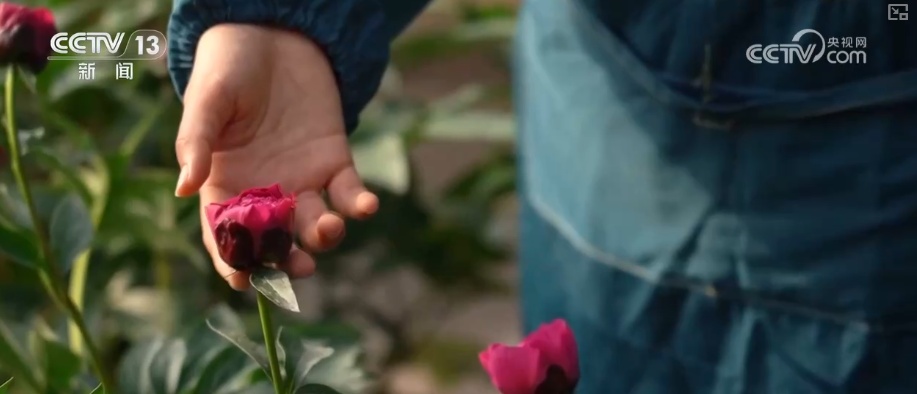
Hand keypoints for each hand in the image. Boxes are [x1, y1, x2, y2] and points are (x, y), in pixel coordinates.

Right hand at [173, 24, 378, 289]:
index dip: (233, 262)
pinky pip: (350, 192)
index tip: (244, 281)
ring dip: (323, 235)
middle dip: (287, 260)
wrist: (271, 35)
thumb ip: (196, 144)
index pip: (226, 237)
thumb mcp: (206, 103)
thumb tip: (183, 189)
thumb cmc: (227, 68)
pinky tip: (367, 206)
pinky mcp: (335, 161)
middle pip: (276, 242)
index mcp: (225, 187)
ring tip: (328, 229)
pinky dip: (360, 204)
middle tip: (299, 268)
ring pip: (315, 224)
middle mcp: (265, 193)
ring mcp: (302, 181)